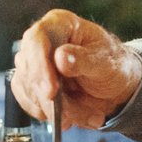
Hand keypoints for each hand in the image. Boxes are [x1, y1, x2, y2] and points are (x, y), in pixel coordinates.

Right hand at [11, 9, 141, 128]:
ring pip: (30, 90)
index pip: (37, 40)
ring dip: (57, 111)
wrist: (114, 87)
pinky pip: (27, 102)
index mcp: (59, 23)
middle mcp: (41, 41)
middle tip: (70, 117)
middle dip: (51, 99)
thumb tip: (60, 58)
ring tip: (88, 116)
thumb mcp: (107, 62)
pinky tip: (70, 118)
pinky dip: (47, 115)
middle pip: (30, 69)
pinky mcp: (30, 84)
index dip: (40, 66)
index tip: (52, 92)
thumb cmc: (113, 65)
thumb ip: (84, 60)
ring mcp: (33, 63)